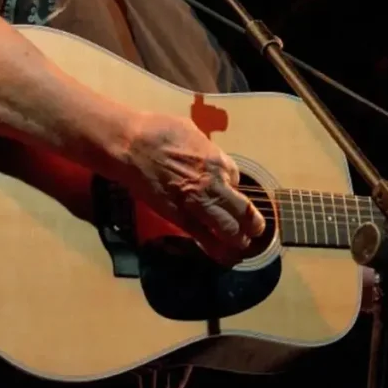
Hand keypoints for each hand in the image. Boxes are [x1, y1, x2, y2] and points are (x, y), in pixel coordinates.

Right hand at [122, 111, 265, 264]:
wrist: (132, 146)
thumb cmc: (158, 130)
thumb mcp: (191, 130)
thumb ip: (203, 147)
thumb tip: (204, 152)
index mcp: (218, 161)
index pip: (237, 179)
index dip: (234, 188)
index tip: (230, 192)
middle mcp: (214, 184)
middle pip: (243, 210)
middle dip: (252, 223)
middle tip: (255, 230)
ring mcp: (198, 203)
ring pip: (229, 229)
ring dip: (238, 239)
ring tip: (241, 244)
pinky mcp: (180, 218)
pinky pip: (204, 239)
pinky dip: (216, 250)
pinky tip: (224, 257)